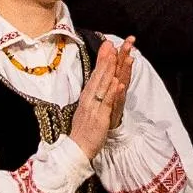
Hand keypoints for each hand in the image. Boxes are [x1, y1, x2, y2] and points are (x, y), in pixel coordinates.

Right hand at [68, 37, 134, 161]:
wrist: (76, 149)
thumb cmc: (82, 132)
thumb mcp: (85, 110)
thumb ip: (91, 98)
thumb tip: (95, 86)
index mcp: (86, 97)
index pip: (95, 75)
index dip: (101, 60)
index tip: (106, 45)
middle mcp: (89, 99)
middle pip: (98, 76)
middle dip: (105, 59)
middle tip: (110, 43)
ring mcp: (94, 107)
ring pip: (102, 86)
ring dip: (108, 70)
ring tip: (114, 56)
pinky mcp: (100, 117)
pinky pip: (106, 103)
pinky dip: (111, 92)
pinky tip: (116, 82)